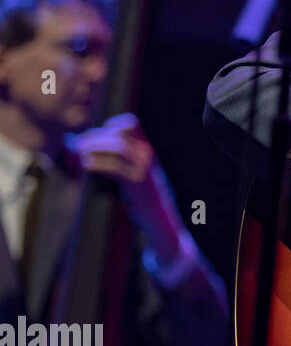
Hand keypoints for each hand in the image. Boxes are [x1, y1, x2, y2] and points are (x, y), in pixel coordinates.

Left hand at [66, 112, 183, 260]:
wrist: (162, 221)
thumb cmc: (145, 201)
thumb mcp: (139, 176)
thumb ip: (122, 163)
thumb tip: (90, 153)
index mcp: (147, 151)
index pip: (131, 124)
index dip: (111, 125)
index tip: (95, 135)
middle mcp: (147, 155)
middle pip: (117, 134)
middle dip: (92, 137)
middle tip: (74, 145)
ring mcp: (144, 168)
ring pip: (116, 147)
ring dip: (92, 147)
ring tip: (77, 154)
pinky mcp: (137, 182)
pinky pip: (115, 167)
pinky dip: (97, 163)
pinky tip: (85, 166)